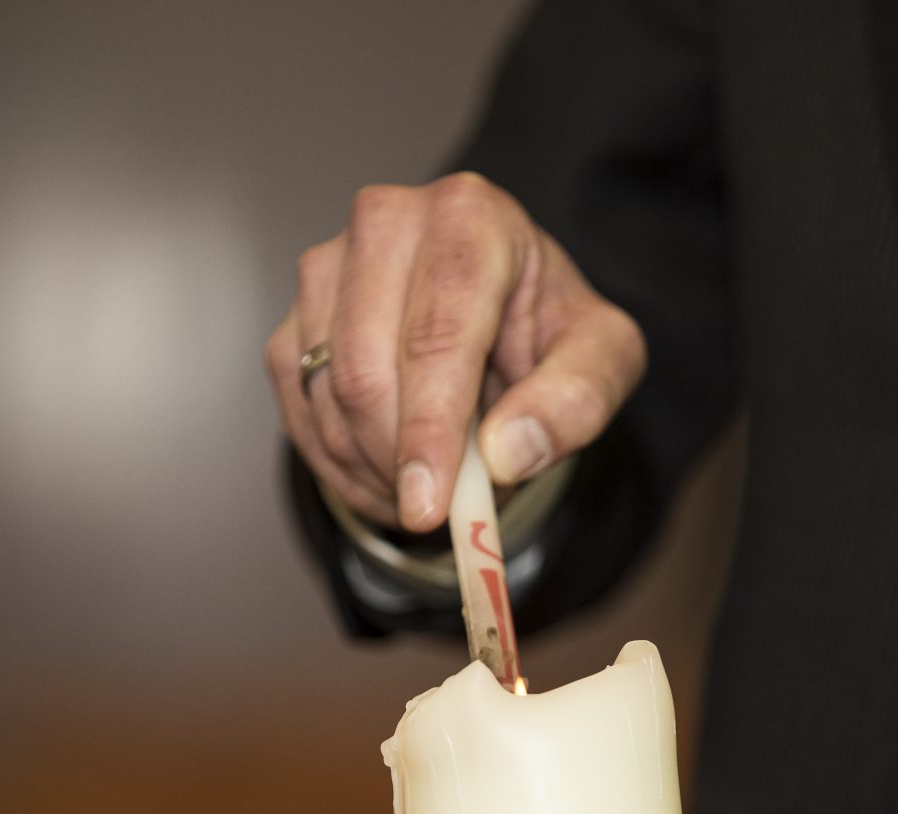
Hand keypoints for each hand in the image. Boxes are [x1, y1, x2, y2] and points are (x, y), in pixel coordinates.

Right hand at [265, 172, 645, 530]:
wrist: (503, 313)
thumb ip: (574, 402)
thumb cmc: (549, 327)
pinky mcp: (295, 316)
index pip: (437, 336)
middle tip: (443, 510)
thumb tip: (506, 453)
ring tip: (431, 487)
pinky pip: (299, 409)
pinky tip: (391, 475)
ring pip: (326, 396)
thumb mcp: (603, 359)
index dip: (429, 430)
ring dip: (373, 469)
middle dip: (399, 460)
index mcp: (470, 218)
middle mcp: (385, 223)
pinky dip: (342, 465)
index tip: (430, 506)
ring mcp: (327, 267)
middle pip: (366, 370)